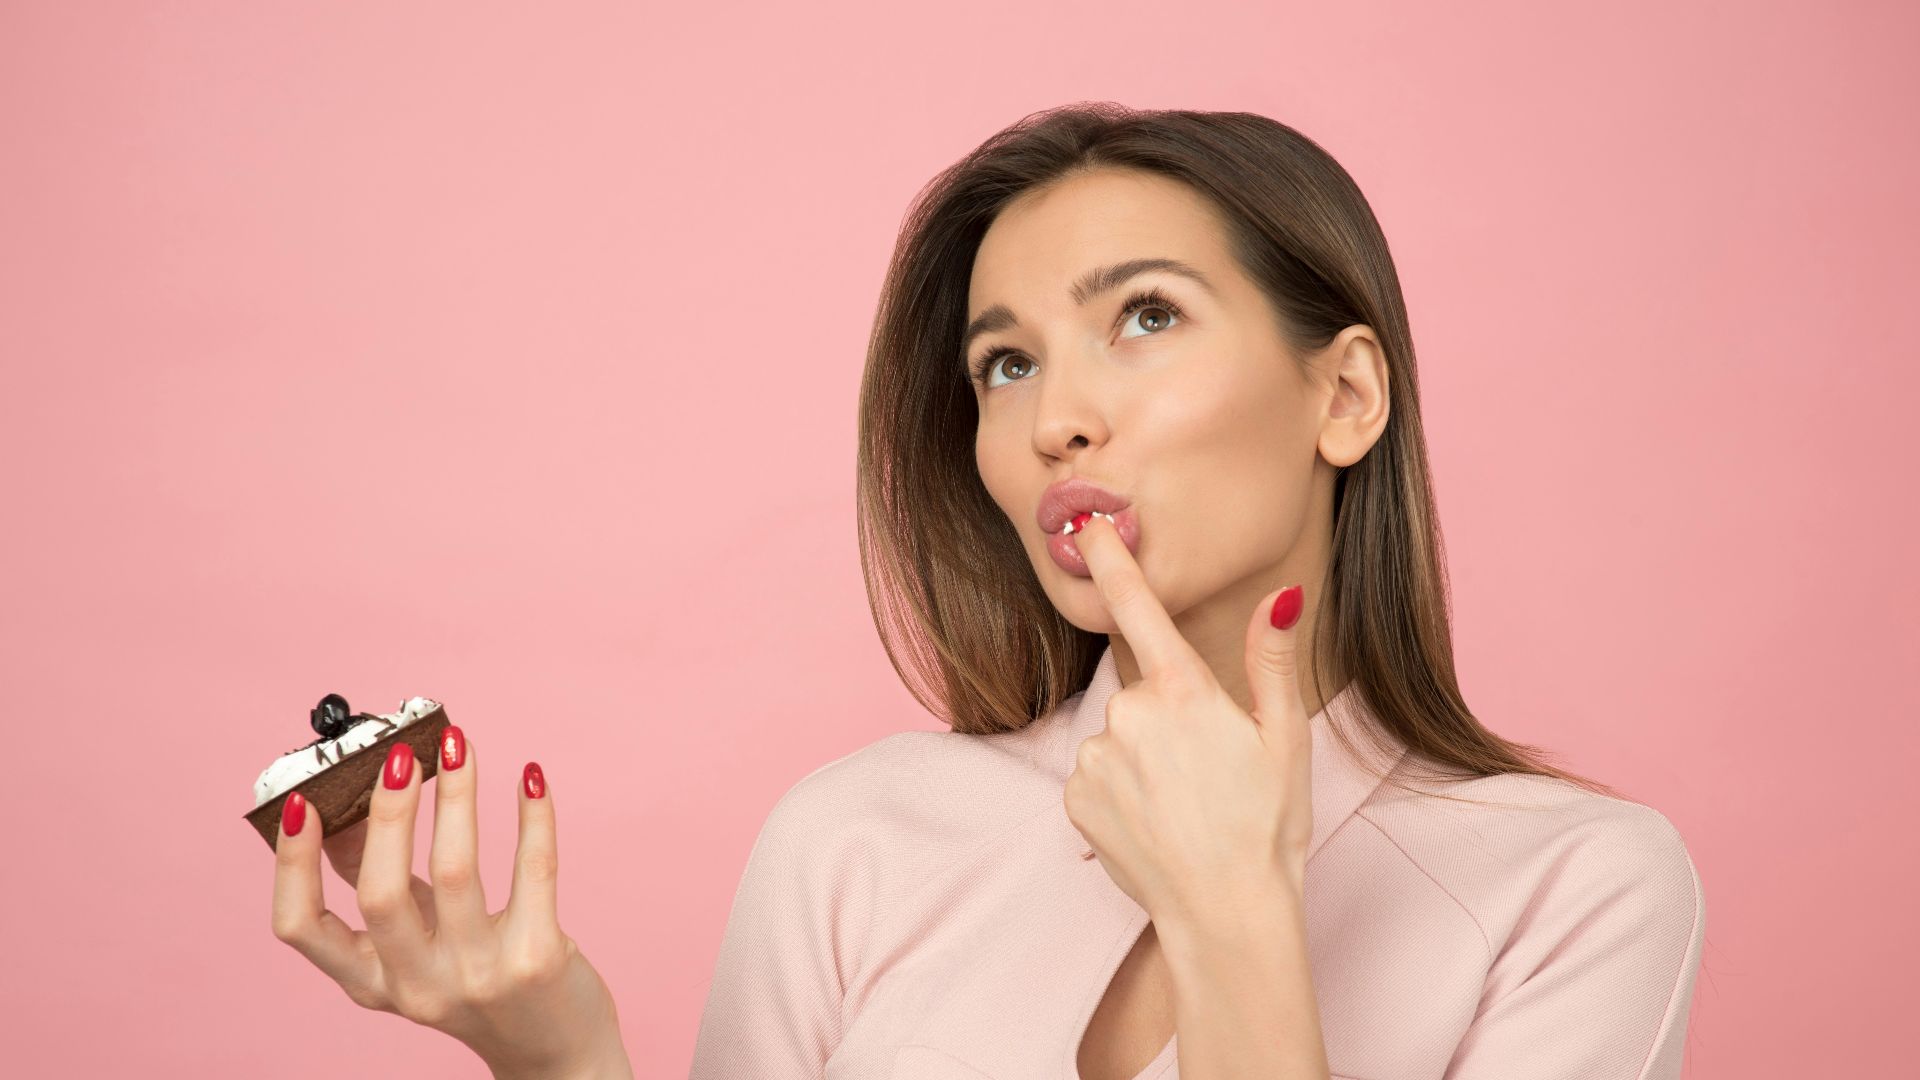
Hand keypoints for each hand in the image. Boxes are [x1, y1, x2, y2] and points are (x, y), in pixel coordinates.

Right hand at [270, 727, 632, 1079]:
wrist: (555, 1052)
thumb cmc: (479, 979)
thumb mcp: (418, 943)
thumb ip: (382, 883)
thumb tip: (345, 806)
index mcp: (372, 981)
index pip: (299, 928)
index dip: (292, 863)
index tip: (301, 802)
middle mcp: (417, 986)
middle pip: (380, 893)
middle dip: (387, 814)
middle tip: (399, 755)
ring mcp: (479, 976)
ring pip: (457, 872)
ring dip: (456, 797)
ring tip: (460, 745)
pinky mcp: (539, 959)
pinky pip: (535, 870)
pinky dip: (533, 817)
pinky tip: (531, 777)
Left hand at [1062, 512, 1314, 925]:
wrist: (1226, 912)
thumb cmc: (1268, 825)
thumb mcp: (1285, 737)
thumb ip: (1270, 660)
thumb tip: (1281, 596)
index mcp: (1185, 691)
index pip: (1139, 608)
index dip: (1109, 560)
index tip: (1084, 524)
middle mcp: (1130, 714)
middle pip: (1141, 694)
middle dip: (1167, 721)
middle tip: (1207, 774)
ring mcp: (1097, 757)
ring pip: (1117, 738)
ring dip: (1142, 761)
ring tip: (1183, 807)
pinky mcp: (1074, 797)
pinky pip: (1096, 777)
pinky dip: (1119, 793)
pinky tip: (1152, 823)